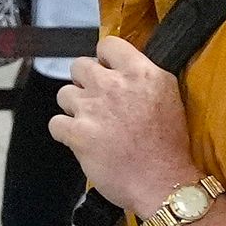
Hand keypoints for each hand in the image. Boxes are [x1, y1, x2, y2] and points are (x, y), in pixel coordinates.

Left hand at [50, 36, 197, 209]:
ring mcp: (93, 109)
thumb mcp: (169, 96)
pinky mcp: (77, 133)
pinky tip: (77, 138)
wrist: (163, 181)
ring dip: (73, 106)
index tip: (107, 72)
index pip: (108, 44)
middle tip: (96, 100)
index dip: (103, 58)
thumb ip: (143, 77)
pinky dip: (64, 131)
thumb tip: (122, 69)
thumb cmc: (169, 144)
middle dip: (84, 82)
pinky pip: (55, 123)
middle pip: (79, 65)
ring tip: (89, 122)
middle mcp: (114, 85)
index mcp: (141, 73)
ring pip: (64, 93)